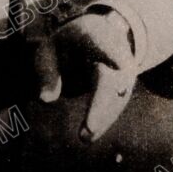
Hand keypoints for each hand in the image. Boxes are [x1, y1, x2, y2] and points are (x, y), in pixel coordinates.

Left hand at [33, 10, 136, 142]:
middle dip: (102, 103)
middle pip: (112, 77)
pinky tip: (90, 135)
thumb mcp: (50, 48)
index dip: (112, 53)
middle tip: (90, 127)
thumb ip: (46, 70)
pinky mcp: (125, 85)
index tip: (121, 64)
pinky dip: (103, 120)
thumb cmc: (68, 43)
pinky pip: (116, 104)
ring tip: (85, 138)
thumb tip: (46, 99)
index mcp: (93, 33)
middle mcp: (116, 51)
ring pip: (117, 95)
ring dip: (103, 118)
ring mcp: (125, 68)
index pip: (103, 43)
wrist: (102, 34)